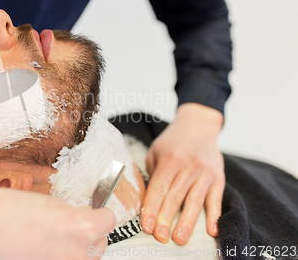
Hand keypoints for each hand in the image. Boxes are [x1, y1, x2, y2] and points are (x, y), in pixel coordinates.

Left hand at [141, 103, 224, 244]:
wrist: (199, 125)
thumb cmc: (173, 142)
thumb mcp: (156, 151)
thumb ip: (153, 174)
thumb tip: (146, 200)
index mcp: (170, 160)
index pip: (159, 188)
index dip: (151, 208)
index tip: (146, 225)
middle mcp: (189, 166)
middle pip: (176, 197)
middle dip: (166, 219)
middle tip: (160, 237)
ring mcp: (206, 173)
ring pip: (195, 201)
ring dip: (187, 222)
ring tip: (180, 239)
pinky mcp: (219, 178)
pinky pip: (216, 200)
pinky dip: (214, 216)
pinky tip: (211, 231)